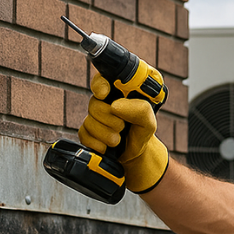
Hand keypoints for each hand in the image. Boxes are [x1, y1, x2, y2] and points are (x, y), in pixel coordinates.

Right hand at [78, 73, 168, 192]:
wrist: (136, 155)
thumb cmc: (142, 132)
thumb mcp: (149, 120)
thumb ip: (140, 109)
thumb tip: (114, 106)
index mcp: (119, 92)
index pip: (102, 78)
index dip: (100, 84)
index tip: (104, 94)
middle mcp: (105, 102)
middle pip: (94, 103)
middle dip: (110, 119)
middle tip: (122, 126)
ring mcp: (94, 117)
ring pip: (89, 121)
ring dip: (106, 134)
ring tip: (118, 138)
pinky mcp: (87, 132)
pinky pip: (84, 134)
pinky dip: (98, 143)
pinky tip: (107, 146)